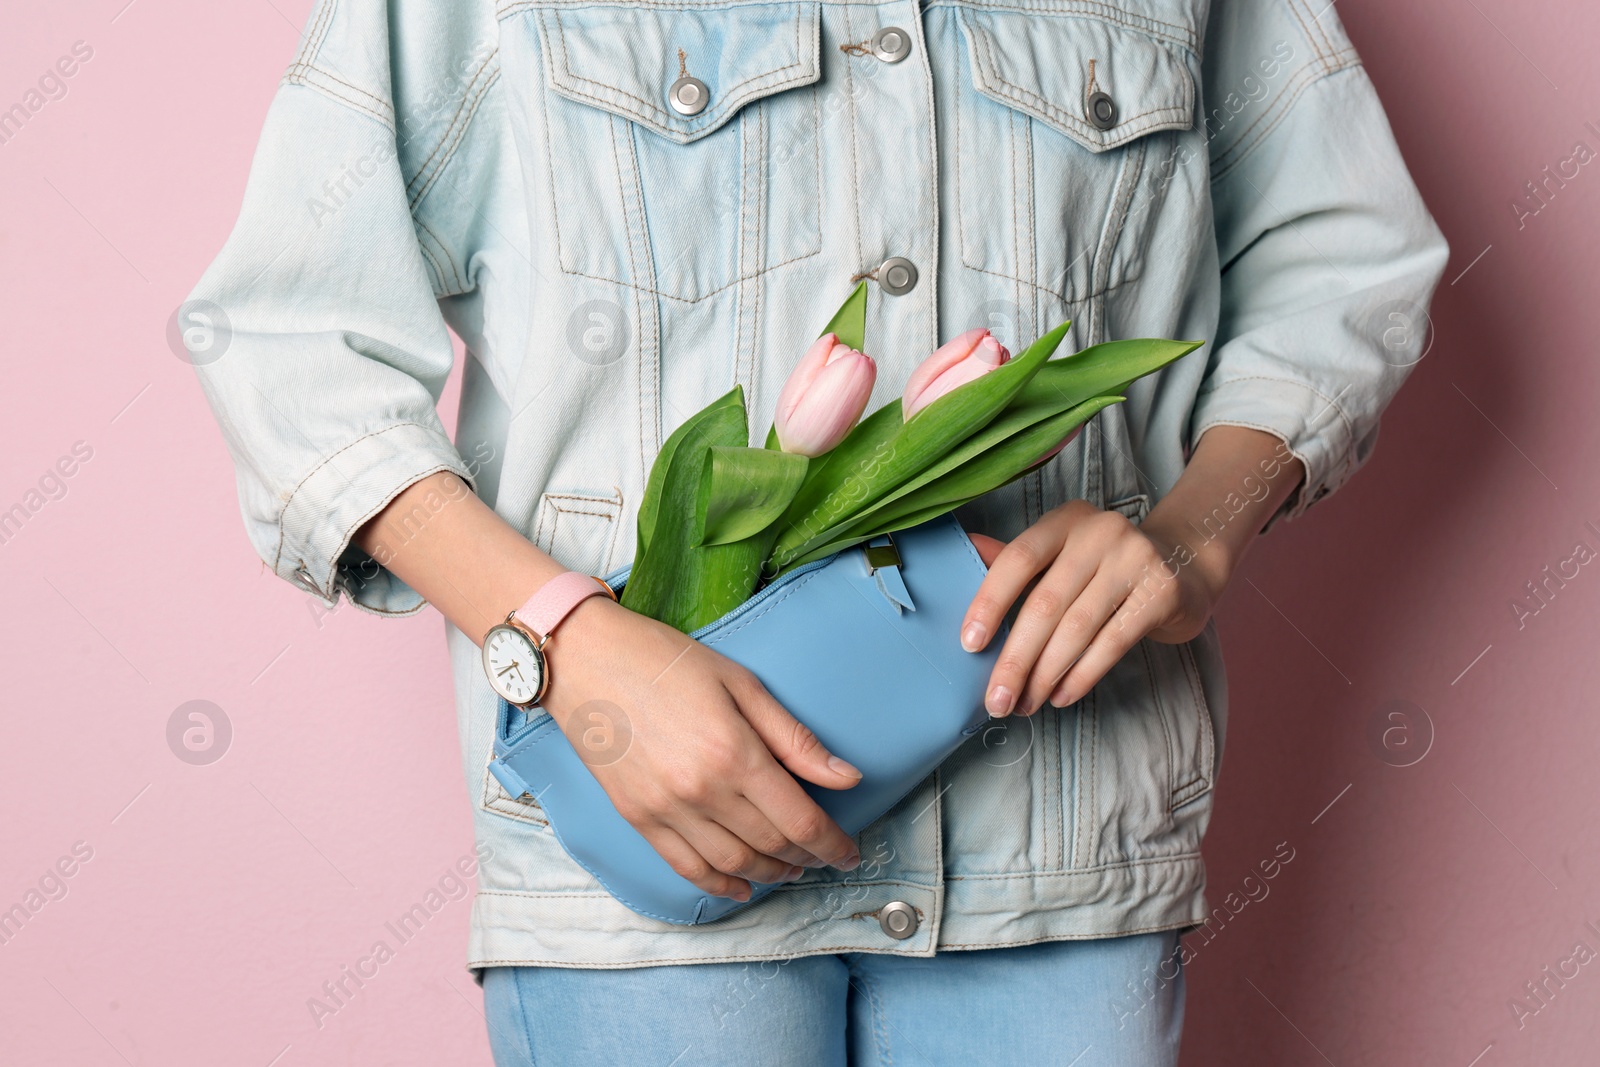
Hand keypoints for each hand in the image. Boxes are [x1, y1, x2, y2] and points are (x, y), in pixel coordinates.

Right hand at [540, 597, 863, 900]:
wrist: (585, 659)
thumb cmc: (665, 661)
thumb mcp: (742, 684)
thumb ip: (795, 739)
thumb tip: (846, 778)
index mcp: (735, 753)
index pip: (799, 821)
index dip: (832, 844)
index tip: (850, 851)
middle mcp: (702, 791)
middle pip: (771, 846)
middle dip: (808, 858)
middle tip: (826, 856)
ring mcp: (666, 810)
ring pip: (733, 864)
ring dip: (770, 874)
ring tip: (791, 869)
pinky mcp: (637, 818)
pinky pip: (686, 867)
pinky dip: (719, 885)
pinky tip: (741, 886)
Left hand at [961, 500, 1221, 716]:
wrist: (1184, 565)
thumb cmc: (1104, 568)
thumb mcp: (1061, 555)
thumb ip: (1016, 561)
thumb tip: (964, 550)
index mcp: (1065, 520)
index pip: (1017, 559)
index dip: (989, 603)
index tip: (968, 645)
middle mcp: (1100, 531)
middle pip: (1045, 602)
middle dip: (1015, 658)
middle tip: (996, 700)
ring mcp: (1136, 559)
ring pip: (1077, 628)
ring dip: (1045, 675)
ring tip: (1026, 704)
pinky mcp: (1162, 591)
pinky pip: (1112, 642)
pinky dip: (1081, 675)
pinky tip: (1061, 696)